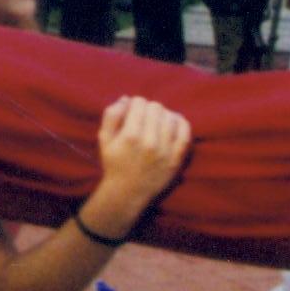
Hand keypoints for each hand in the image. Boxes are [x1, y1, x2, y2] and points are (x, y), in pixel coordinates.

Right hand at [89, 97, 191, 222]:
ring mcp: (166, 150)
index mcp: (130, 135)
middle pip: (156, 107)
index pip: (139, 102)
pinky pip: (185, 132)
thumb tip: (126, 99)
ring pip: (170, 116)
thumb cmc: (114, 163)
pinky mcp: (177, 158)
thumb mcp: (104, 138)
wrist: (128, 191)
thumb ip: (112, 115)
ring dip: (163, 115)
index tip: (132, 111)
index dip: (134, 103)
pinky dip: (180, 122)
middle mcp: (150, 141)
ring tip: (156, 121)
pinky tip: (173, 122)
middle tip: (143, 117)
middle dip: (148, 108)